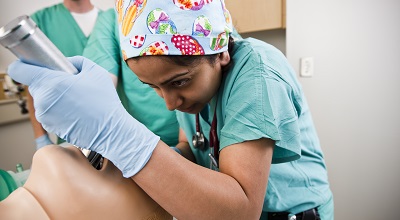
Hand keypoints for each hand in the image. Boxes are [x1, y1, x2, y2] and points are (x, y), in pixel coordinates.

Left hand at [8, 56, 159, 176]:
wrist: (110, 130)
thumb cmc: (104, 102)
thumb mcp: (95, 71)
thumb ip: (75, 60)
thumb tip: (64, 63)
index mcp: (51, 83)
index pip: (19, 69)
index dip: (25, 64)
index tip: (36, 65)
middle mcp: (43, 100)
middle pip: (35, 83)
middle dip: (48, 80)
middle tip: (69, 84)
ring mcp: (45, 115)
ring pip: (42, 97)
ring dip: (54, 95)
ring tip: (75, 98)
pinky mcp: (49, 126)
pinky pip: (48, 111)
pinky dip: (57, 108)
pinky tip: (75, 109)